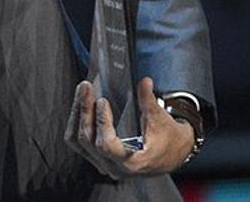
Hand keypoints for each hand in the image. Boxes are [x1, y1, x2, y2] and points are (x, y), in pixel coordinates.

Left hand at [64, 78, 195, 178]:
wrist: (173, 153)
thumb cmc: (169, 139)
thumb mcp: (160, 119)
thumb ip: (149, 100)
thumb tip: (144, 82)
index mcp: (132, 162)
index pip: (106, 146)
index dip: (102, 122)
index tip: (103, 101)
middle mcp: (115, 167)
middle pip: (87, 140)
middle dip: (85, 110)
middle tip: (86, 87)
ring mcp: (104, 164)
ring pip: (78, 142)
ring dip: (77, 114)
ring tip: (81, 92)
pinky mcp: (98, 159)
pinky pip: (78, 143)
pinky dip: (77, 122)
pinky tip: (80, 104)